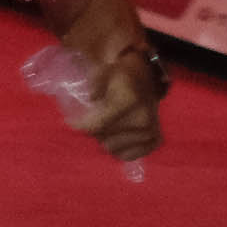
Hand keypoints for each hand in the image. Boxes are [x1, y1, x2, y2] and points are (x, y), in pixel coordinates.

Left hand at [70, 45, 165, 163]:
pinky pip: (127, 155)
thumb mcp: (104, 71)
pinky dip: (120, 148)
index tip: (71, 121)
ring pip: (113, 149)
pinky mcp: (155, 140)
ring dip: (107, 139)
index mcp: (129, 101)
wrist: (147, 76)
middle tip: (96, 119)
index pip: (97, 126)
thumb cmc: (121, 74)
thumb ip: (94, 85)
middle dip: (95, 131)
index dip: (80, 125)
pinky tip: (120, 135)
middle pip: (103, 140)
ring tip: (109, 125)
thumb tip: (92, 100)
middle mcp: (142, 119)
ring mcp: (151, 131)